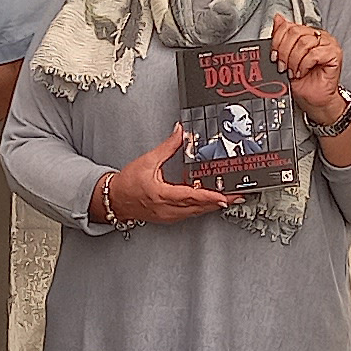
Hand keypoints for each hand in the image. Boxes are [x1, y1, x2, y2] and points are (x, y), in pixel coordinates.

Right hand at [104, 130, 237, 225]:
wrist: (114, 200)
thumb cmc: (127, 184)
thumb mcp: (148, 161)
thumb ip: (167, 147)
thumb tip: (180, 132)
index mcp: (161, 194)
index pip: (190, 196)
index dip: (209, 196)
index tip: (224, 197)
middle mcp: (166, 208)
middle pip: (198, 207)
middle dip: (219, 202)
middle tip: (236, 197)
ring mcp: (168, 215)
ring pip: (195, 212)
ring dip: (211, 206)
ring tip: (228, 199)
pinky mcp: (168, 217)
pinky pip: (189, 214)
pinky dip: (200, 207)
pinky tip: (208, 202)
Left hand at [268, 12, 343, 113]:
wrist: (314, 99)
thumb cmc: (303, 82)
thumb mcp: (285, 57)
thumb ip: (282, 37)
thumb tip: (278, 19)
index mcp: (308, 34)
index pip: (289, 26)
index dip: (277, 41)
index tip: (274, 55)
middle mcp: (319, 36)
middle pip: (295, 33)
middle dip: (284, 52)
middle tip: (283, 65)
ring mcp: (328, 43)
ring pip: (304, 43)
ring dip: (294, 60)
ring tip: (294, 70)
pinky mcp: (335, 54)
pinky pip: (314, 54)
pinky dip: (304, 65)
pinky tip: (303, 72)